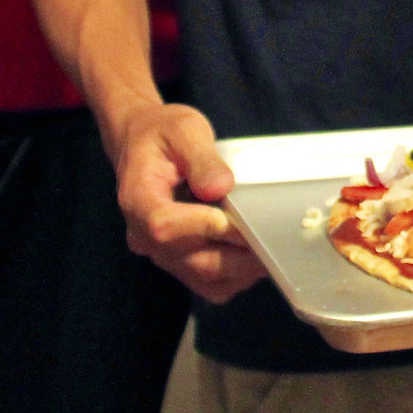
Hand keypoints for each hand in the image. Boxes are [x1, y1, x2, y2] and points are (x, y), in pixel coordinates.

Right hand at [110, 102, 265, 303]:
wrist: (141, 143)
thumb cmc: (163, 133)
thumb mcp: (183, 130)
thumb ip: (202, 159)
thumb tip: (221, 187)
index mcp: (138, 200)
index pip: (165, 226)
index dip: (205, 227)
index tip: (240, 219)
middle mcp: (143, 235)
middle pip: (190, 260)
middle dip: (237, 255)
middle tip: (274, 242)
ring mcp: (158, 251)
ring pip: (201, 278)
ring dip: (240, 270)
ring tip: (272, 250)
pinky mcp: (174, 259)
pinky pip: (203, 282)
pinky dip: (232, 277)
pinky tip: (253, 256)